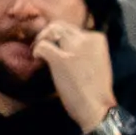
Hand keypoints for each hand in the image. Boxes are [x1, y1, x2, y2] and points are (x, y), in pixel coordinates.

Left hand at [35, 15, 118, 134]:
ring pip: (51, 30)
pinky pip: (43, 46)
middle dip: (49, 34)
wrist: (97, 108)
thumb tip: (65, 45)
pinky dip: (37, 51)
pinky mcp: (61, 59)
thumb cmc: (97, 91)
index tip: (60, 48)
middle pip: (61, 26)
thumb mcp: (98, 62)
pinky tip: (38, 58)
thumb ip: (86, 50)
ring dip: (42, 39)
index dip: (63, 37)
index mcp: (98, 39)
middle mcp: (87, 38)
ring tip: (40, 52)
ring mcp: (74, 48)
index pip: (75, 29)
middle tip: (43, 46)